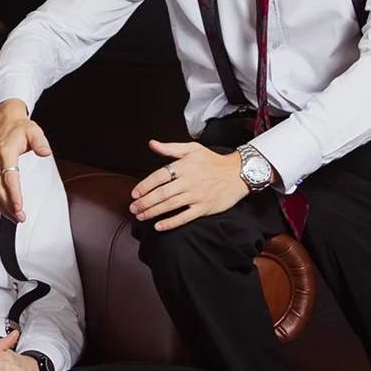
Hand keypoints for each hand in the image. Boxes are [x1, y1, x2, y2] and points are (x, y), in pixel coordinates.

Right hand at [0, 100, 51, 222]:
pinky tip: (5, 209)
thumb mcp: (33, 130)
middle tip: (20, 217)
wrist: (3, 121)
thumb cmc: (18, 128)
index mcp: (5, 151)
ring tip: (15, 217)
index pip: (8, 177)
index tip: (18, 205)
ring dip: (2, 206)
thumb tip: (45, 152)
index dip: (13, 193)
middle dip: (8, 205)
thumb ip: (40, 142)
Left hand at [129, 142, 247, 231]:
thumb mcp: (193, 149)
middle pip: (162, 193)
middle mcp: (189, 181)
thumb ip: (171, 148)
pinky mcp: (204, 208)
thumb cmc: (214, 161)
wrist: (238, 173)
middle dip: (144, 202)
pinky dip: (171, 222)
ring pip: (170, 205)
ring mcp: (196, 196)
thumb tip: (152, 144)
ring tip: (141, 216)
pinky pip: (185, 217)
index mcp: (184, 166)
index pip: (159, 176)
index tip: (134, 193)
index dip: (144, 186)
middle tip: (133, 208)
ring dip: (153, 212)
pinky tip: (159, 226)